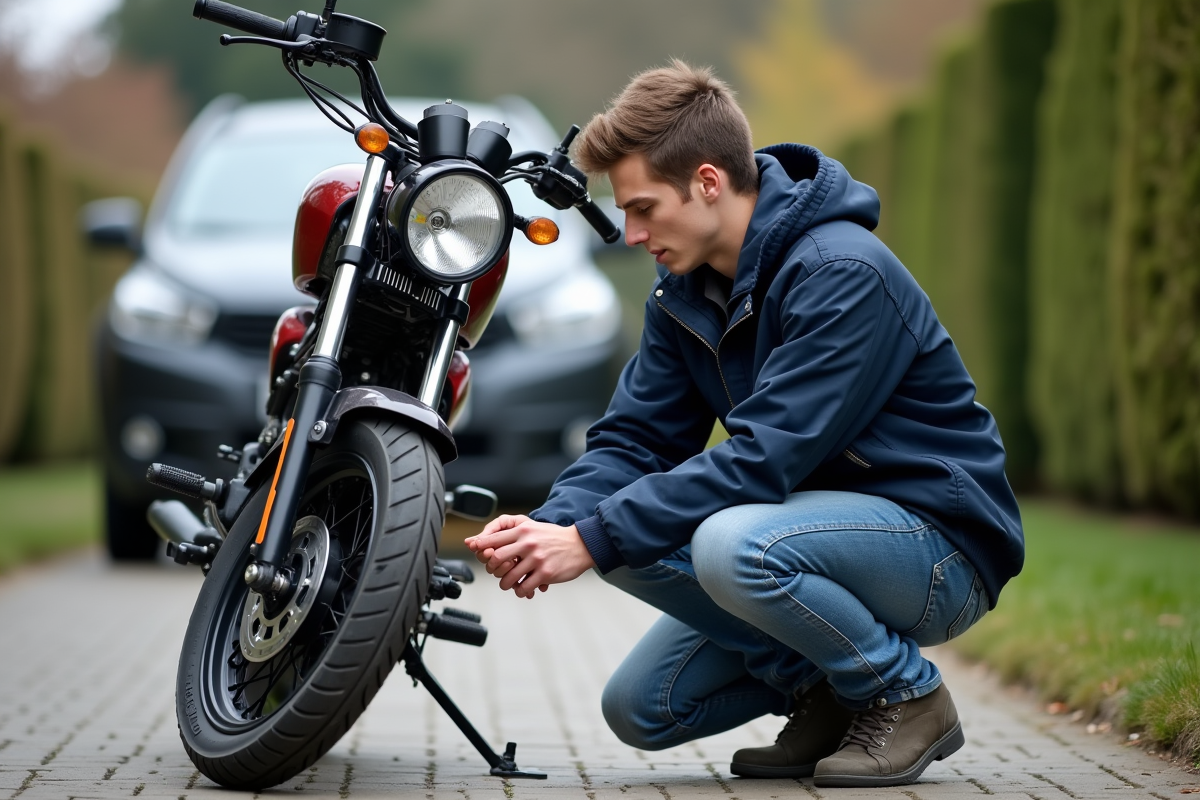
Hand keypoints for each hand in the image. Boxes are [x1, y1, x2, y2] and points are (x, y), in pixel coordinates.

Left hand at [464, 515, 595, 598]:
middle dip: (492, 569)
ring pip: (509, 577)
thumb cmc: (555, 537)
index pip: (494, 539)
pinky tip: (524, 590)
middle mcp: (528, 543)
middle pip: (496, 559)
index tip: (473, 549)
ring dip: (505, 584)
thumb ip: (515, 533)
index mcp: (523, 531)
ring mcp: (537, 559)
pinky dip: (520, 592)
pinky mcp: (545, 573)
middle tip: (495, 572)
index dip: (480, 546)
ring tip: (509, 584)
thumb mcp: (534, 528)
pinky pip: (524, 588)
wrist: (581, 545)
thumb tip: (493, 542)